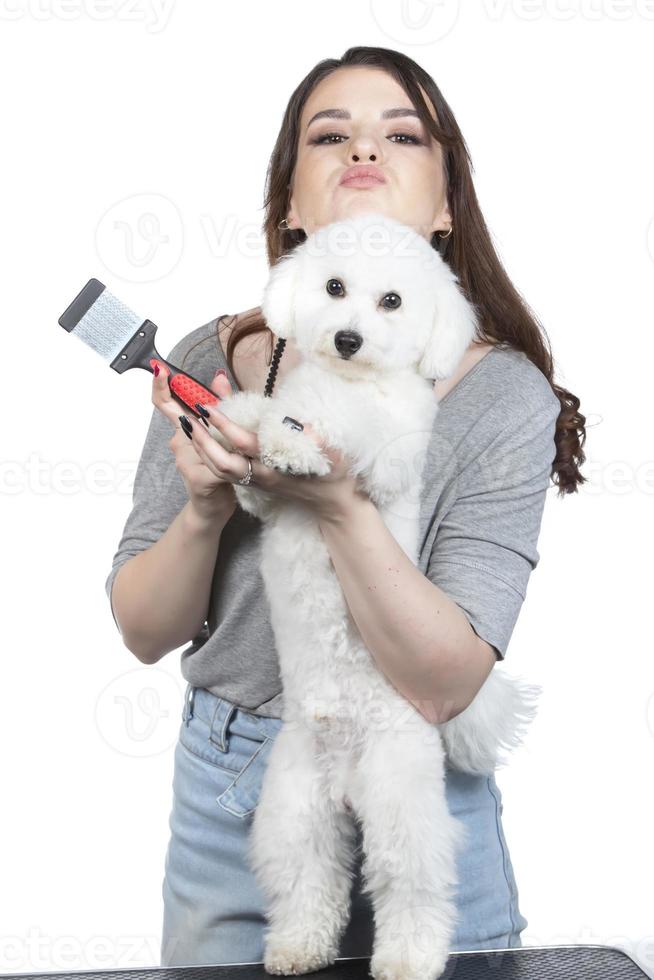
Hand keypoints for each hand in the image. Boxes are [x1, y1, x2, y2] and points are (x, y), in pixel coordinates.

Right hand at [151, 363, 237, 524]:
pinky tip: (241, 452)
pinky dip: (229, 453)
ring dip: (213, 424)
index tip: (159, 369)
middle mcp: (180, 444)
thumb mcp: (219, 434)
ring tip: (222, 415)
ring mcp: (186, 461)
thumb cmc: (217, 469)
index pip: (165, 405)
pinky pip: (217, 459)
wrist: (213, 509)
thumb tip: (218, 376)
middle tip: (171, 377)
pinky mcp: (199, 478)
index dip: (159, 387)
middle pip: (177, 415)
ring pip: (200, 436)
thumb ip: (219, 405)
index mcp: (184, 431)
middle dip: (177, 395)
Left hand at [187, 377, 367, 523]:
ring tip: (191, 427)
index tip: (210, 408)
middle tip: (189, 419)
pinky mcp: (257, 483)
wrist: (333, 503)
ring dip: (203, 449)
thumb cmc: (334, 475)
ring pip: (221, 469)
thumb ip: (315, 439)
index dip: (225, 426)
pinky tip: (206, 441)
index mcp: (277, 468)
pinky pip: (227, 471)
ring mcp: (258, 482)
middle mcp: (263, 477)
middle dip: (203, 441)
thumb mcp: (331, 454)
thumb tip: (299, 425)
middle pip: (223, 462)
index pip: (244, 445)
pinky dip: (212, 455)